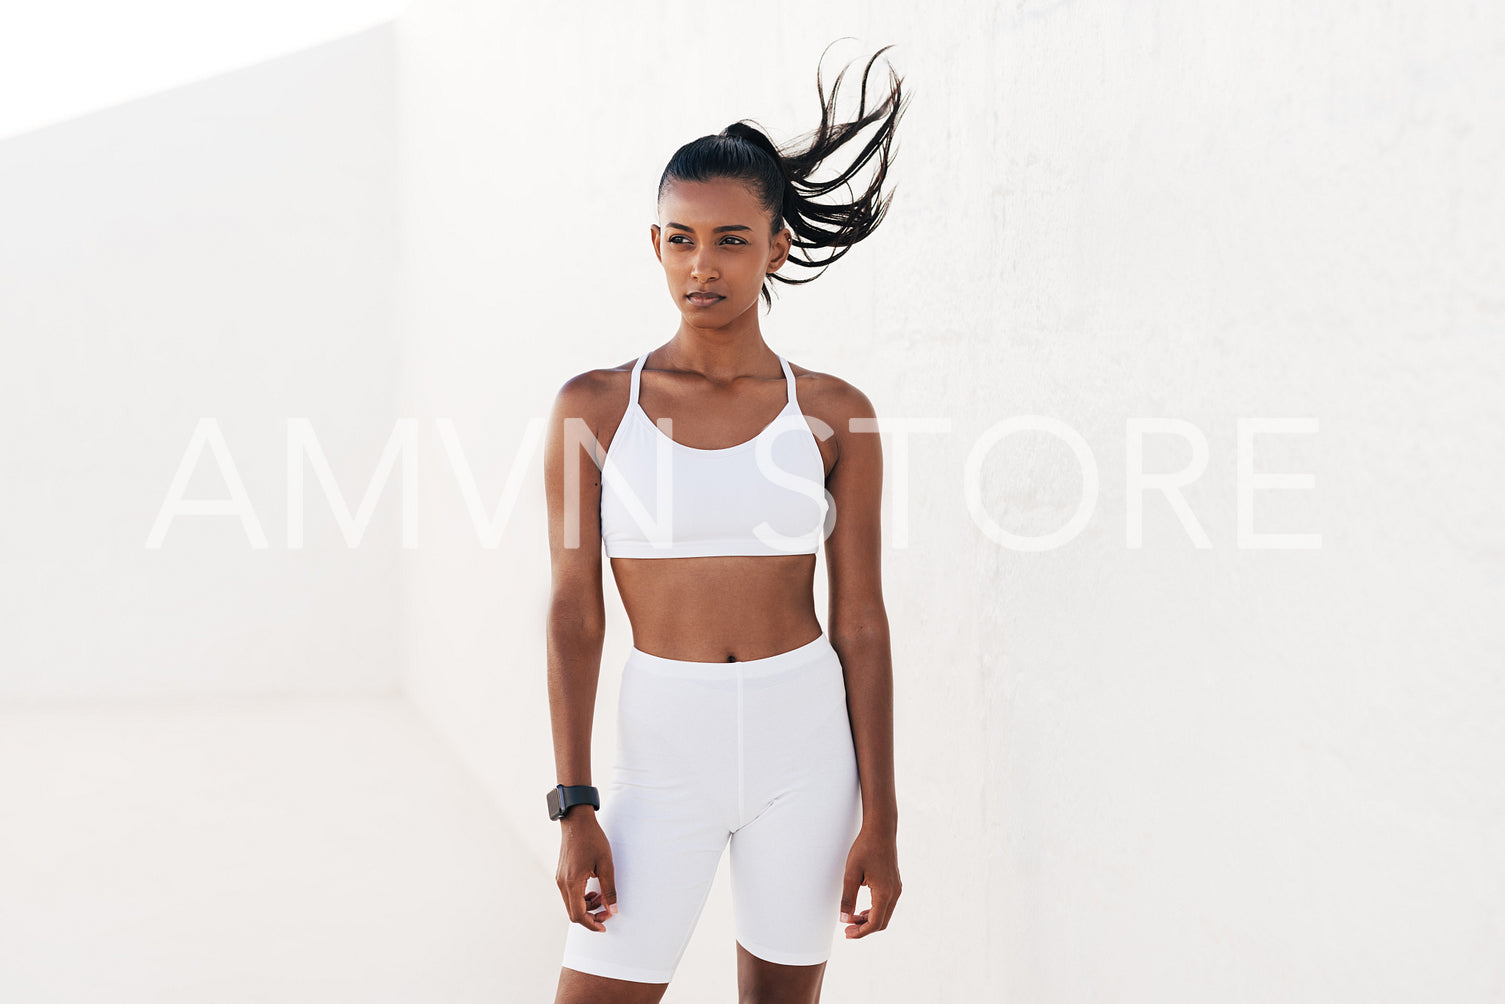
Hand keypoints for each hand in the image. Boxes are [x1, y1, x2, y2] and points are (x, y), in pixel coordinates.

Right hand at [555, 810, 617, 930]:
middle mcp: (562, 883)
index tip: (604, 926)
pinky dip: (581, 898)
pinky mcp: (561, 874)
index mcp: (572, 883)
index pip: (578, 915)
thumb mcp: (606, 864)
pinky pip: (569, 894)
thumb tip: (612, 910)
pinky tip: (593, 890)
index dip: (592, 924)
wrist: (577, 820)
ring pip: (570, 904)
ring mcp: (560, 879)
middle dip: (590, 917)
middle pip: (573, 912)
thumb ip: (609, 889)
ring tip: (602, 897)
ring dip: (586, 907)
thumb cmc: (592, 839)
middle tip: (607, 912)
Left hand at [839, 825, 900, 938]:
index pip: (874, 923)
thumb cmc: (865, 848)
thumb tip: (844, 919)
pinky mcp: (895, 884)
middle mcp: (894, 893)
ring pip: (885, 914)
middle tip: (848, 930)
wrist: (880, 830)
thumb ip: (848, 898)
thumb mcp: (851, 873)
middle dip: (864, 928)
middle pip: (881, 922)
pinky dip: (875, 911)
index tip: (847, 934)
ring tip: (852, 919)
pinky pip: (887, 905)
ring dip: (869, 920)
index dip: (860, 932)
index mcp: (884, 893)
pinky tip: (862, 909)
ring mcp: (896, 888)